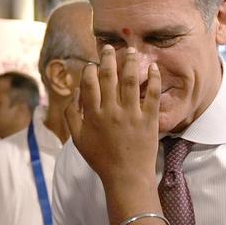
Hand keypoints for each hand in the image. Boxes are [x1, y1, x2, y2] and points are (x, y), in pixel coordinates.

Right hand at [66, 45, 161, 187]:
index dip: (90, 70)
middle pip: (109, 77)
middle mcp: (111, 111)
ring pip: (130, 80)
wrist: (126, 177)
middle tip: (110, 47)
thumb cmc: (101, 159)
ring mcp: (131, 114)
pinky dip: (153, 79)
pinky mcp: (149, 119)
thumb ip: (72, 116)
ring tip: (131, 50)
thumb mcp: (78, 140)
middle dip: (109, 58)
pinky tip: (153, 67)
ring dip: (130, 62)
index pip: (89, 83)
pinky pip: (152, 94)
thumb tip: (75, 93)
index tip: (93, 64)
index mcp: (93, 115)